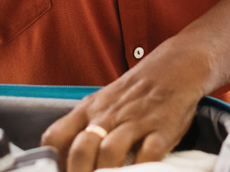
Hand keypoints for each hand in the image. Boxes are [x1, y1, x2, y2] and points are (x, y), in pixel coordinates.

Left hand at [41, 43, 211, 171]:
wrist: (176, 67)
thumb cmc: (136, 91)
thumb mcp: (103, 101)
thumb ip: (85, 126)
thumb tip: (68, 160)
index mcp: (89, 110)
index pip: (56, 137)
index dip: (53, 162)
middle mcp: (108, 116)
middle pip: (81, 149)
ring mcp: (136, 122)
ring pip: (110, 152)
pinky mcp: (162, 129)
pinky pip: (149, 154)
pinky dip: (142, 169)